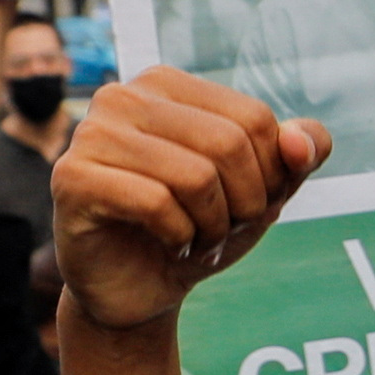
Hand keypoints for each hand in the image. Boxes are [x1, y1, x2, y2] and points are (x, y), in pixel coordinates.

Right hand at [51, 69, 330, 334]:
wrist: (137, 290)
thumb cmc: (197, 227)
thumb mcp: (262, 190)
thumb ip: (298, 154)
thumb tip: (302, 141)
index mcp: (166, 84)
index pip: (255, 119)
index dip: (270, 176)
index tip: (247, 206)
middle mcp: (123, 96)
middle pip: (229, 144)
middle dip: (244, 203)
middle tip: (224, 230)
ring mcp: (91, 134)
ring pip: (195, 176)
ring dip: (213, 226)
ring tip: (197, 241)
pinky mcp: (72, 179)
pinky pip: (157, 204)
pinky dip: (181, 238)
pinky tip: (170, 247)